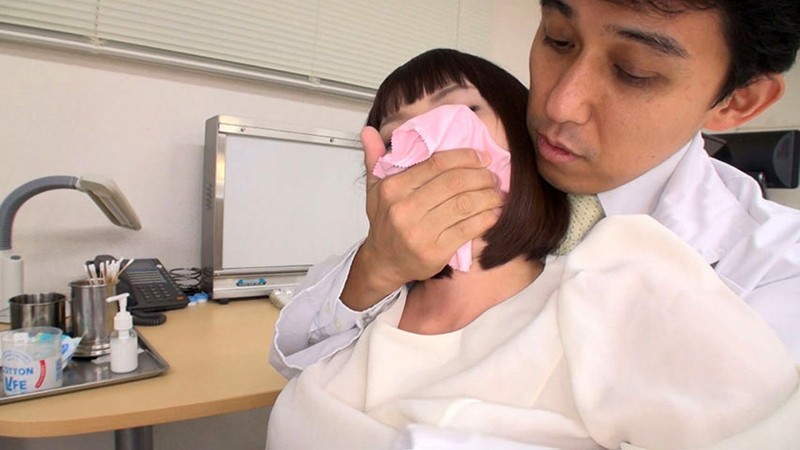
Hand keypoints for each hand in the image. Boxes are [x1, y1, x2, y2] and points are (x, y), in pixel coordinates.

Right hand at [341, 126, 503, 309]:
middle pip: (454, 183)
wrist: (384, 262)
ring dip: (488, 196)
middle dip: (480, 176)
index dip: (464, 157)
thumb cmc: (385, 223)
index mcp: (393, 189)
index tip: (481, 157)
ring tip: (496, 193)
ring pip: (464, 205)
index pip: (436, 164)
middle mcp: (404, 209)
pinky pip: (468, 229)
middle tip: (492, 176)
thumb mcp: (375, 189)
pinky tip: (493, 213)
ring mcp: (419, 232)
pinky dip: (486, 218)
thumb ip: (375, 159)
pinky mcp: (435, 252)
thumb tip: (367, 131)